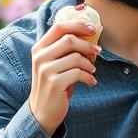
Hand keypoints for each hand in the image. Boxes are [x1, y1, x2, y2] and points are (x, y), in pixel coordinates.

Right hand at [29, 20, 100, 135]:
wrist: (42, 112)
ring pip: (75, 57)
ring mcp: (45, 70)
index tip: (92, 29)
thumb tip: (88, 35)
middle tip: (98, 51)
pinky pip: (78, 73)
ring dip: (89, 64)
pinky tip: (91, 82)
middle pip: (69, 40)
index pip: (59, 27)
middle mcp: (40, 57)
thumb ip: (64, 49)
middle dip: (87, 45)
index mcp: (39, 48)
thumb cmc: (53, 85)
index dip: (78, 25)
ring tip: (92, 71)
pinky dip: (89, 77)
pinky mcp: (54, 83)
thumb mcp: (54, 64)